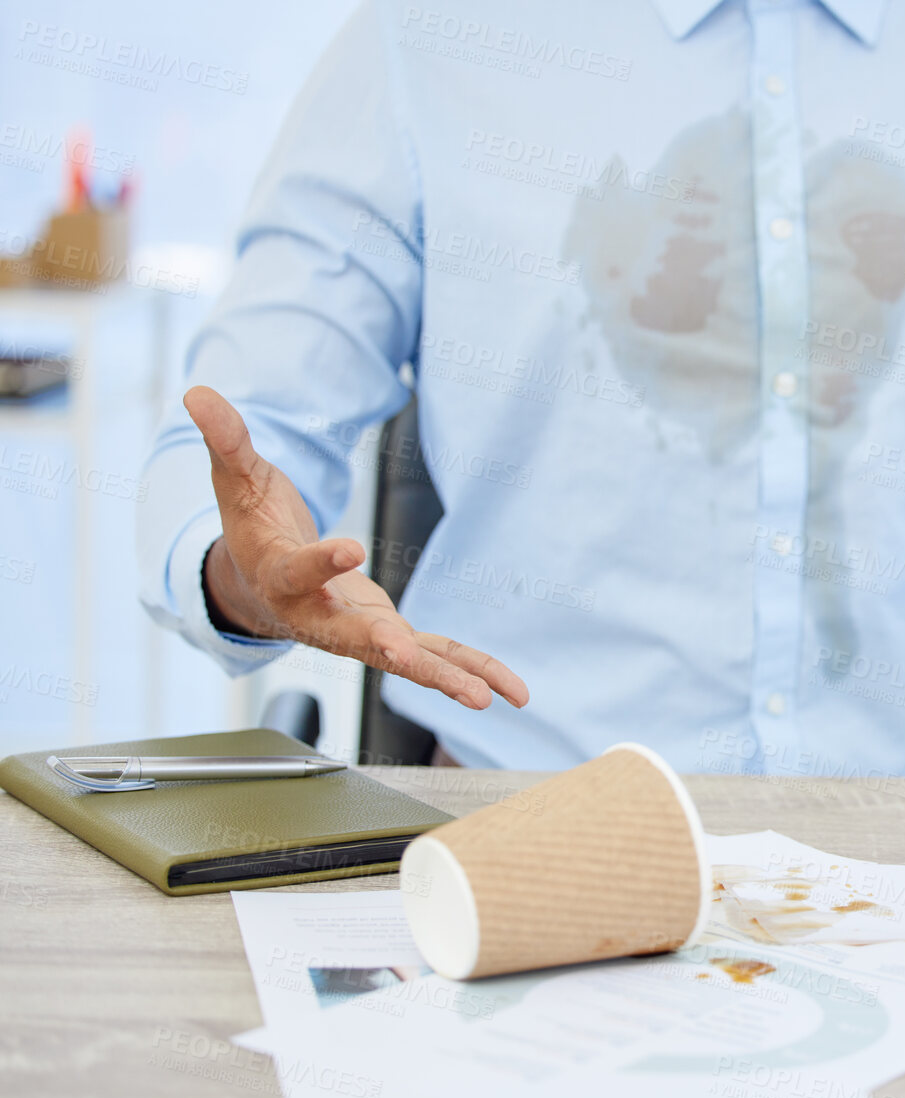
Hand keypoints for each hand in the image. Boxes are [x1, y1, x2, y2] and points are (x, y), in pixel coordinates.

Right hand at [185, 387, 529, 711]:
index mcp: (281, 578)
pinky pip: (436, 655)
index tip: (351, 546)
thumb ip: (226, 441)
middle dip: (381, 644)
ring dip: (444, 677)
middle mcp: (319, 617)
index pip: (300, 570)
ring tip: (484, 699)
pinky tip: (509, 690)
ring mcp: (359, 632)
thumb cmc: (252, 528)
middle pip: (352, 635)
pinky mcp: (390, 635)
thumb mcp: (237, 480)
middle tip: (405, 656)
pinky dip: (472, 671)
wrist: (261, 584)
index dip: (324, 560)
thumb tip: (197, 392)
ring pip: (404, 658)